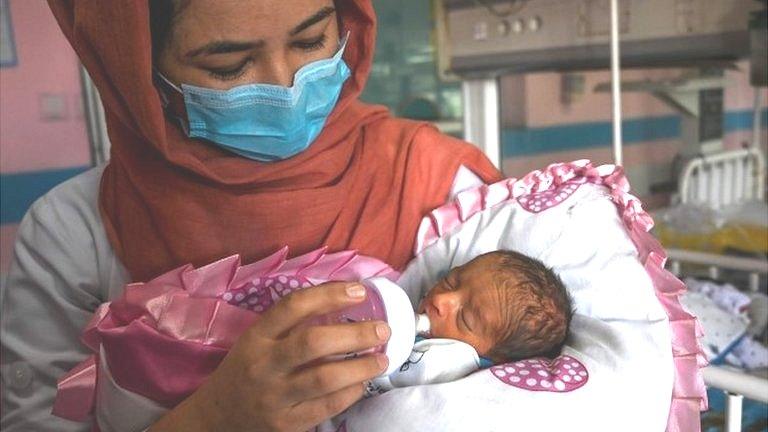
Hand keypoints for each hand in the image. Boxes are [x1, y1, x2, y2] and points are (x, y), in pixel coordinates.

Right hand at [149, 282, 389, 431]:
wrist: (219, 415)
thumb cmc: (248, 367)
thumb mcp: (259, 338)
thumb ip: (293, 321)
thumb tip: (348, 298)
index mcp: (257, 336)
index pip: (293, 307)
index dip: (329, 295)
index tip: (359, 291)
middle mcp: (264, 365)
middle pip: (313, 343)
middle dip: (355, 334)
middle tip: (383, 329)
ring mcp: (275, 397)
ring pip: (325, 378)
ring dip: (361, 366)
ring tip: (383, 358)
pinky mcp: (287, 424)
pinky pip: (327, 406)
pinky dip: (351, 392)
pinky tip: (362, 382)